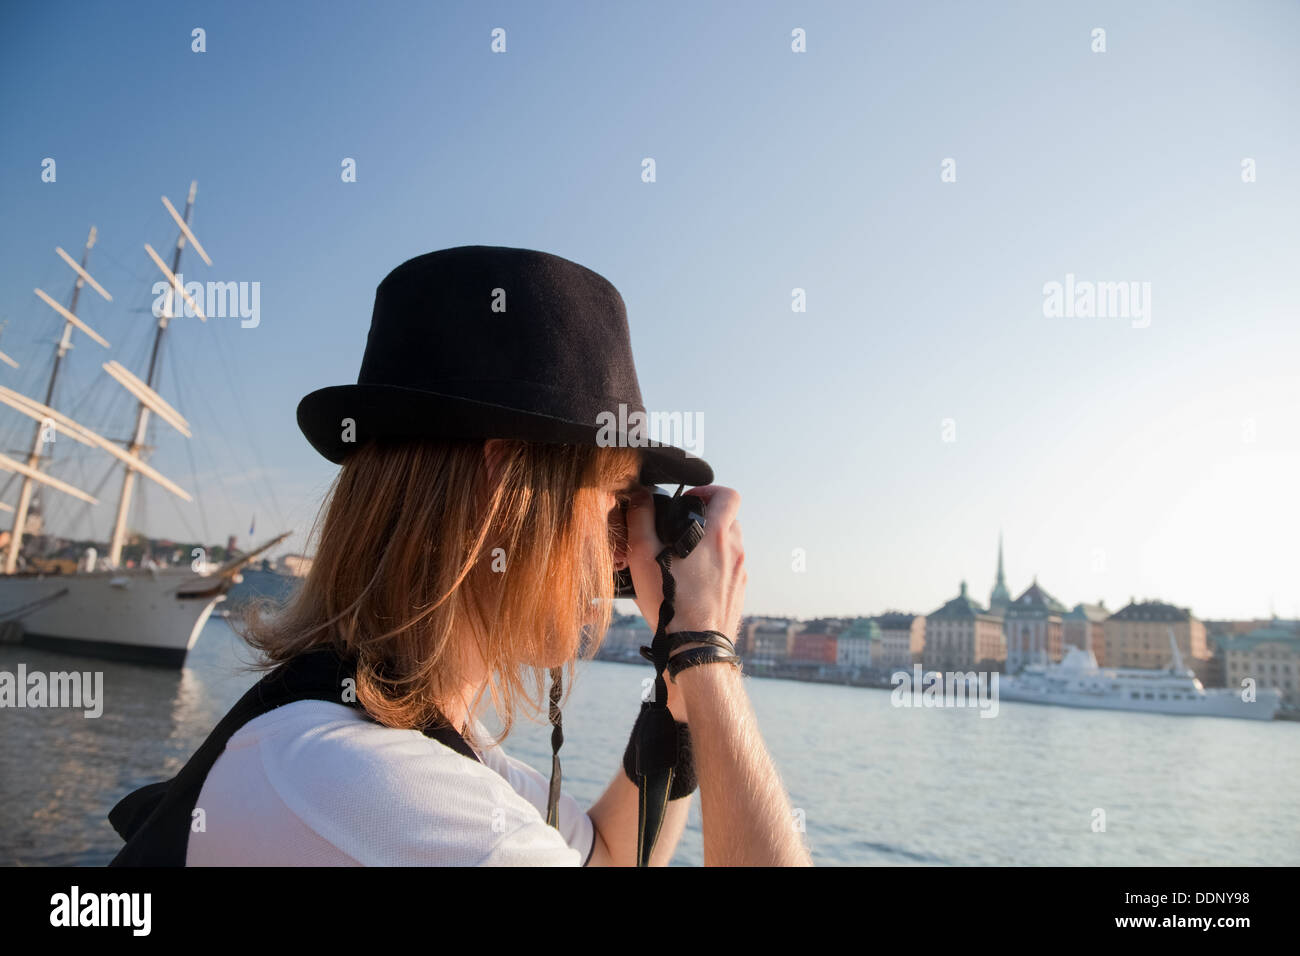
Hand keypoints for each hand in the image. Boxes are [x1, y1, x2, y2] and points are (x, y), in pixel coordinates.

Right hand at [624, 485, 745, 642]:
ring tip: (684, 560)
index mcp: (716, 535)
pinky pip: (729, 570)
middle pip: (729, 520)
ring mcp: (740, 573)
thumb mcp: (643, 557)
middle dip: (707, 519)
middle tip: (683, 531)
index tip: (690, 500)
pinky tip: (692, 585)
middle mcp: (734, 551)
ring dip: (711, 545)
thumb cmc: (671, 603)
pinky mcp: (739, 593)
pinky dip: (715, 569)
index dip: (709, 491)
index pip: (728, 495)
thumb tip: (640, 497)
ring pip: (729, 546)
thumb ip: (641, 520)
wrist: (696, 648)